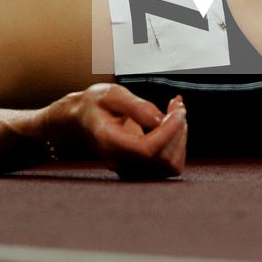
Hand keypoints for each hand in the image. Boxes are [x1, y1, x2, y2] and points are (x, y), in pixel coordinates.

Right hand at [41, 84, 186, 179]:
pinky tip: (172, 124)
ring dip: (180, 138)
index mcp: (109, 142)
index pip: (147, 149)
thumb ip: (136, 106)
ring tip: (175, 113)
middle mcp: (120, 160)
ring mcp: (130, 167)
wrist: (80, 118)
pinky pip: (168, 163)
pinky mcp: (140, 167)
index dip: (169, 131)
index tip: (178, 110)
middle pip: (163, 159)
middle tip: (177, 105)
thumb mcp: (111, 94)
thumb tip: (161, 119)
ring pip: (170, 165)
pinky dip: (177, 144)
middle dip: (177, 130)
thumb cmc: (94, 104)